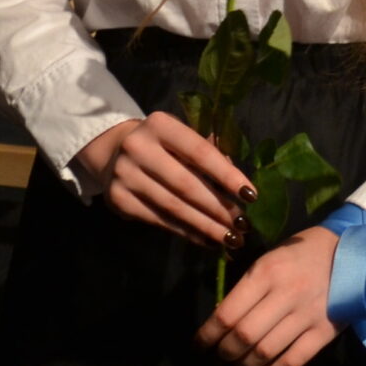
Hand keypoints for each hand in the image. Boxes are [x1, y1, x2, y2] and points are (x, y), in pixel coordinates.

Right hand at [71, 113, 249, 247]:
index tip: (251, 195)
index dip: (227, 176)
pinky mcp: (118, 201)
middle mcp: (138, 147)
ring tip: (231, 238)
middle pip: (187, 184)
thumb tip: (238, 188)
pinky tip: (208, 240)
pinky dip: (188, 233)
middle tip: (243, 225)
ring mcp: (124, 175)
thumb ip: (210, 154)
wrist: (113, 153)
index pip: (200, 152)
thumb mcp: (183, 138)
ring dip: (206, 226)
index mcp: (160, 125)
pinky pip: (161, 221)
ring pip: (174, 207)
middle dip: (219, 208)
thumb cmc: (163, 145)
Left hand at [197, 224, 341, 365]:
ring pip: (266, 352)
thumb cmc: (301, 252)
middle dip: (225, 352)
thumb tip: (222, 319)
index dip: (208, 335)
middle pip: (244, 336)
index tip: (199, 345)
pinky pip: (294, 361)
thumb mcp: (269, 258)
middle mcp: (285, 295)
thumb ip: (248, 286)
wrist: (351, 251)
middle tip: (220, 356)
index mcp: (266, 272)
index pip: (227, 313)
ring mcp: (306, 315)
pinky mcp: (324, 331)